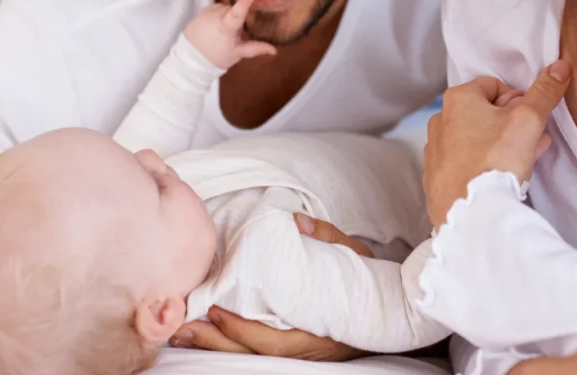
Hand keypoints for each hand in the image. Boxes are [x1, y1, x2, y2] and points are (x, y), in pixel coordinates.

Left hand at [169, 215, 370, 360]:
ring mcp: (300, 351)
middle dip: (217, 343)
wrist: (393, 312)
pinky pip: (256, 350)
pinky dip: (230, 341)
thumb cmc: (373, 283)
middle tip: (183, 327)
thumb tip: (296, 221)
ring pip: (251, 356)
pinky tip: (206, 331)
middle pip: (254, 354)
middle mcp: (307, 348)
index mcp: (322, 331)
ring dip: (216, 345)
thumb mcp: (356, 257)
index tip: (218, 312)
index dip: (244, 332)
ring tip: (182, 332)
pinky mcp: (292, 345)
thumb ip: (328, 238)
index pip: (275, 341)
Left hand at [184, 0, 276, 69]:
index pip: (237, 14)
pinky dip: (219, 15)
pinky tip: (215, 27)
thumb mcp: (238, 53)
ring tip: (223, 31)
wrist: (192, 58)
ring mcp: (207, 12)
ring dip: (228, 16)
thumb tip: (275, 50)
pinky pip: (216, 8)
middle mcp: (216, 15)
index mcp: (226, 27)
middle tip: (235, 33)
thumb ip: (256, 48)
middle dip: (237, 18)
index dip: (244, 4)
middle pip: (234, 10)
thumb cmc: (217, 56)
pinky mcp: (201, 11)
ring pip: (225, 8)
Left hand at [424, 62, 571, 227]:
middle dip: (511, 125)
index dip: (517, 99)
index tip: (531, 118)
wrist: (472, 211)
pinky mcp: (436, 178)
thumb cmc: (496, 159)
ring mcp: (435, 151)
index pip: (493, 85)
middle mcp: (439, 121)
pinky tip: (499, 178)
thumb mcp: (528, 120)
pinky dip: (481, 166)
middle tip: (533, 141)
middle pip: (484, 114)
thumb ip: (544, 92)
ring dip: (499, 146)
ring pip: (474, 140)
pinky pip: (464, 164)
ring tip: (521, 162)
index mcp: (457, 99)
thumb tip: (560, 67)